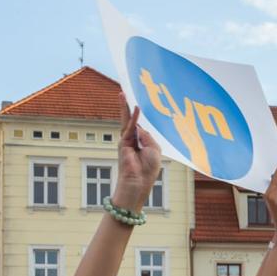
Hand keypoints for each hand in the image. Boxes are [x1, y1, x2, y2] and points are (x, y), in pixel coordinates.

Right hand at [113, 93, 161, 212]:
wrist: (138, 182)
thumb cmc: (148, 169)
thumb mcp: (154, 150)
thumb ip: (147, 136)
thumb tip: (139, 126)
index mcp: (142, 143)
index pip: (139, 127)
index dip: (138, 117)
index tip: (137, 105)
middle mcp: (132, 141)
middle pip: (130, 121)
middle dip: (126, 107)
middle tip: (124, 93)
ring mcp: (126, 141)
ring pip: (126, 121)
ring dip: (124, 107)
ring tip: (122, 93)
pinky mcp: (122, 143)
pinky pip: (129, 127)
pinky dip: (133, 117)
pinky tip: (135, 108)